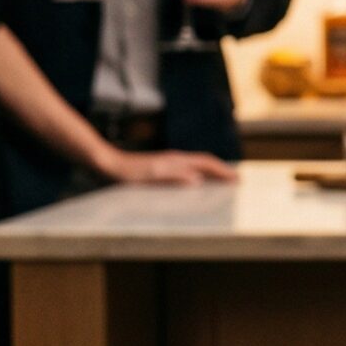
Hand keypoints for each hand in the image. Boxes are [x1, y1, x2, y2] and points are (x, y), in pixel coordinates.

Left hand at [95, 146, 237, 184]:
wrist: (107, 164)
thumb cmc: (128, 172)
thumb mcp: (152, 176)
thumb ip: (175, 176)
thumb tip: (198, 180)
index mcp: (177, 160)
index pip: (206, 163)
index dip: (223, 171)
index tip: (237, 179)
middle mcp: (175, 159)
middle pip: (204, 163)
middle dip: (221, 170)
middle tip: (235, 180)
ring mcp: (167, 163)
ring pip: (196, 166)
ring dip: (210, 173)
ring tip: (220, 182)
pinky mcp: (159, 168)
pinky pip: (186, 171)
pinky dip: (197, 176)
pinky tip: (193, 185)